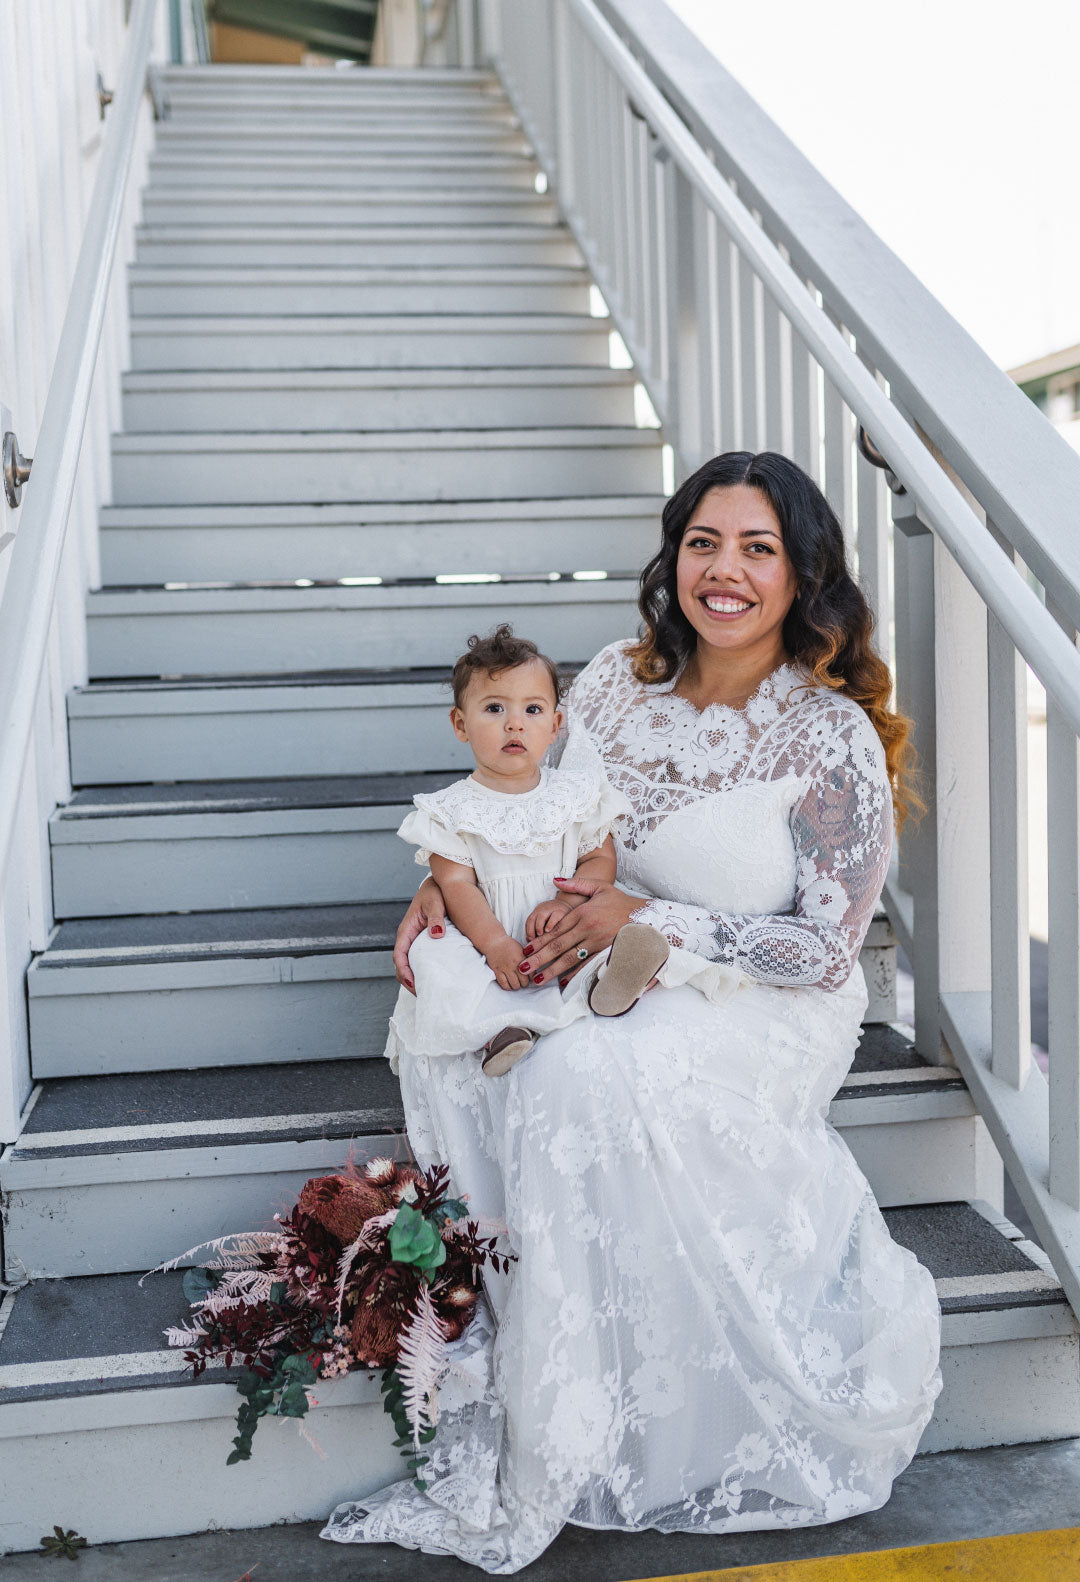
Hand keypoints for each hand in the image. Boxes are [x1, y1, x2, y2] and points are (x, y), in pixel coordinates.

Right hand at [393, 876, 446, 993]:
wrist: (439, 886)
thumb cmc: (435, 893)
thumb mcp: (435, 903)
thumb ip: (436, 918)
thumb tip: (436, 934)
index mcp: (406, 931)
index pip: (399, 956)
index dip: (404, 972)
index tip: (413, 984)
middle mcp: (408, 938)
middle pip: (402, 965)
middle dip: (408, 981)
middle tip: (422, 994)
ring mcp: (414, 941)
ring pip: (410, 963)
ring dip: (415, 977)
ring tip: (427, 991)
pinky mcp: (423, 942)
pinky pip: (419, 959)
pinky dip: (423, 970)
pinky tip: (434, 977)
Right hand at [484, 936, 531, 991]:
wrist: (494, 941)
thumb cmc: (509, 945)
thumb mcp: (522, 950)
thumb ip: (527, 960)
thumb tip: (534, 970)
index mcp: (521, 958)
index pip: (531, 974)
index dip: (532, 977)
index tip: (530, 977)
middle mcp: (514, 964)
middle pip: (524, 982)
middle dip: (525, 983)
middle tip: (524, 981)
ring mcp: (505, 968)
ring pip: (515, 985)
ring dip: (517, 986)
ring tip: (517, 983)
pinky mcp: (497, 971)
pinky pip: (504, 984)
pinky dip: (508, 987)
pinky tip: (509, 985)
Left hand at [519, 877, 643, 986]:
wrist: (646, 915)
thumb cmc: (620, 901)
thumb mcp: (599, 887)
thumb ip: (576, 884)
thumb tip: (555, 880)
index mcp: (583, 913)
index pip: (555, 930)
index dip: (539, 941)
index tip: (526, 950)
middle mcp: (587, 929)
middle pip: (558, 946)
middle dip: (539, 959)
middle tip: (523, 968)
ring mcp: (597, 942)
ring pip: (570, 958)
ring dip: (552, 969)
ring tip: (538, 979)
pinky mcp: (606, 951)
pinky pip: (587, 964)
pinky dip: (574, 974)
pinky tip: (563, 981)